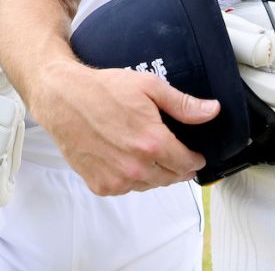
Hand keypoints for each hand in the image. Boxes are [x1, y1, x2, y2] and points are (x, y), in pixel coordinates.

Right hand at [31, 60, 219, 195]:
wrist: (63, 98)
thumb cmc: (103, 90)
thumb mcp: (150, 87)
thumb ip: (183, 104)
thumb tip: (211, 111)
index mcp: (152, 142)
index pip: (187, 163)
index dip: (195, 159)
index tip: (195, 155)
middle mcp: (135, 166)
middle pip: (170, 177)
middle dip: (178, 167)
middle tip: (176, 154)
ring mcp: (116, 179)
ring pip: (149, 185)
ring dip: (155, 173)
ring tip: (151, 153)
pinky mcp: (100, 184)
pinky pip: (126, 188)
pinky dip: (132, 178)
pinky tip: (129, 159)